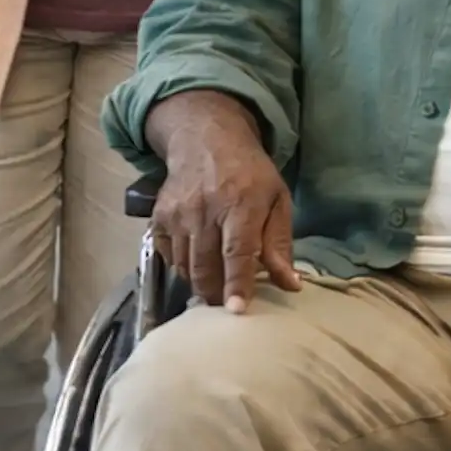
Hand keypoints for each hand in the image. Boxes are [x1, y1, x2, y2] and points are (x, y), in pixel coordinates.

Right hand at [146, 91, 299, 313]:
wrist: (206, 139)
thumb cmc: (250, 173)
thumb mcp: (277, 200)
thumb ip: (280, 244)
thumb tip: (291, 285)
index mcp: (240, 205)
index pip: (237, 253)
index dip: (237, 284)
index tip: (237, 310)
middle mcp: (205, 210)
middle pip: (206, 267)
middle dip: (216, 294)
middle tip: (227, 305)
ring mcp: (178, 214)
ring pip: (185, 266)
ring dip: (200, 283)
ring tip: (214, 287)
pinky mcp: (159, 217)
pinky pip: (168, 256)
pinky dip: (182, 267)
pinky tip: (196, 263)